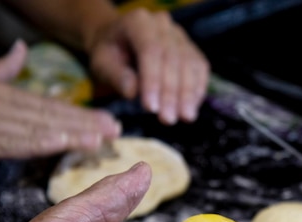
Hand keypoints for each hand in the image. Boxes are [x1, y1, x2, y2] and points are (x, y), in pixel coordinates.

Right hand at [0, 40, 120, 160]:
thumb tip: (21, 49)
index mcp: (0, 92)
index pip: (48, 104)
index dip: (80, 114)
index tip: (108, 122)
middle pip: (48, 115)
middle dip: (84, 124)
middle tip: (116, 131)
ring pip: (34, 127)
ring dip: (68, 133)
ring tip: (98, 140)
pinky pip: (7, 141)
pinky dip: (34, 142)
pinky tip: (58, 144)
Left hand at [86, 9, 209, 124]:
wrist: (120, 42)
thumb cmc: (109, 54)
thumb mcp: (101, 64)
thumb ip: (115, 76)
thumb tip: (132, 91)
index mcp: (138, 22)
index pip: (151, 50)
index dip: (153, 80)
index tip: (151, 108)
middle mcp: (163, 25)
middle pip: (174, 58)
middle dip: (171, 92)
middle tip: (168, 119)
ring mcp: (180, 36)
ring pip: (190, 64)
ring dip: (188, 94)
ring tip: (184, 117)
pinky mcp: (191, 49)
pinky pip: (200, 69)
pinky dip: (197, 90)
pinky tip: (191, 108)